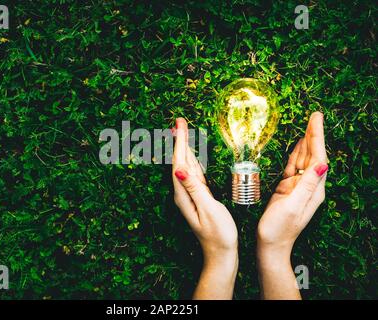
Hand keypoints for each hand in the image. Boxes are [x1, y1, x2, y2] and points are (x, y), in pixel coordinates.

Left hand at [172, 118, 237, 298]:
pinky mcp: (199, 197)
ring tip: (182, 131)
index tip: (179, 125)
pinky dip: (192, 159)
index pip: (179, 163)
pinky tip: (191, 155)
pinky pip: (193, 173)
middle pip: (179, 161)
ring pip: (185, 165)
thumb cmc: (218, 234)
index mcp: (184, 194)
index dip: (179, 142)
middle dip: (179, 140)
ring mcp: (190, 195)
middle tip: (179, 121)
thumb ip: (195, 188)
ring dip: (184, 147)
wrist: (221, 254)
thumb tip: (179, 169)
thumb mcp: (208, 209)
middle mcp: (184, 193)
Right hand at [257, 111, 327, 298]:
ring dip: (307, 141)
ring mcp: (298, 188)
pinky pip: (294, 167)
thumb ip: (306, 186)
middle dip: (314, 134)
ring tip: (309, 124)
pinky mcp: (287, 189)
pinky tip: (298, 145)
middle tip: (314, 115)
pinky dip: (296, 153)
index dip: (317, 137)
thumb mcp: (292, 207)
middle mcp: (309, 187)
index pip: (318, 158)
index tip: (316, 120)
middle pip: (314, 155)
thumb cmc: (278, 229)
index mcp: (313, 190)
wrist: (270, 244)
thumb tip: (321, 165)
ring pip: (304, 159)